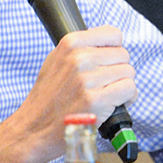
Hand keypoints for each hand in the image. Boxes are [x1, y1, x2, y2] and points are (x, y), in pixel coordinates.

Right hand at [22, 25, 136, 137]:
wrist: (34, 128)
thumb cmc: (47, 97)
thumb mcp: (56, 61)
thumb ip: (81, 48)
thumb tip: (109, 43)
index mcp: (70, 43)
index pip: (113, 34)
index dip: (115, 50)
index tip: (108, 63)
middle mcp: (79, 58)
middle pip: (123, 55)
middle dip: (119, 71)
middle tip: (105, 85)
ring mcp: (87, 79)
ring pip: (129, 73)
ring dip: (123, 87)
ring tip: (107, 96)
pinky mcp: (95, 100)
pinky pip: (129, 89)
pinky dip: (126, 99)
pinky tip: (112, 106)